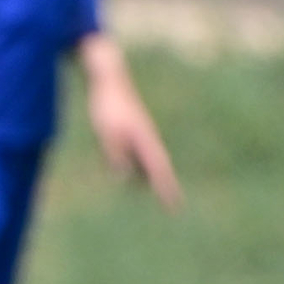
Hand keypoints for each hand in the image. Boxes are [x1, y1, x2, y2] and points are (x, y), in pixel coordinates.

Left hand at [79, 36, 182, 208]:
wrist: (109, 78)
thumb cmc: (108, 106)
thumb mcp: (108, 134)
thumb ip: (117, 155)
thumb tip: (124, 176)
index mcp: (145, 139)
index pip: (160, 169)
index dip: (167, 188)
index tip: (175, 205)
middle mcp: (146, 138)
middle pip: (158, 167)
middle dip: (164, 185)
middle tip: (173, 204)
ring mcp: (140, 133)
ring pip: (147, 161)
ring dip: (150, 177)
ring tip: (155, 192)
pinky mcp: (131, 129)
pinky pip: (137, 153)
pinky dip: (138, 166)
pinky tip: (131, 172)